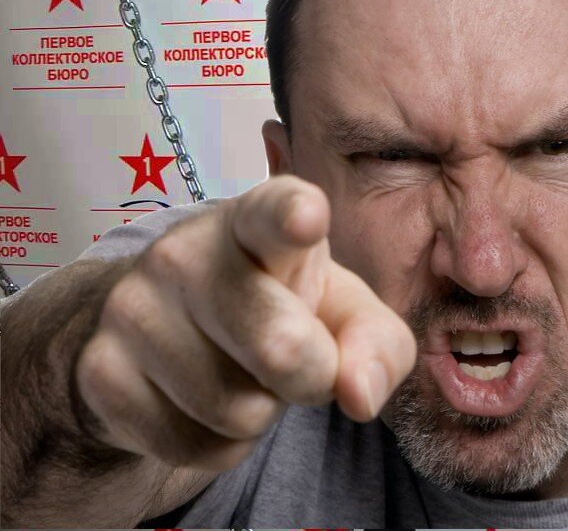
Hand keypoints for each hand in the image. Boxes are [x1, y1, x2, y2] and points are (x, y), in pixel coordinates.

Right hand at [75, 175, 415, 470]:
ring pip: (236, 410)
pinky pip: (191, 445)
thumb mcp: (342, 311)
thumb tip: (360, 396)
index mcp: (256, 221)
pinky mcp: (99, 369)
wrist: (164, 330)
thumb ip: (377, 345)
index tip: (308, 217)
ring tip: (241, 372)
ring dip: (258, 413)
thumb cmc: (278, 305)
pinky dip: (217, 444)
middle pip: (280, 346)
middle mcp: (185, 252)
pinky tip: (203, 402)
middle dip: (310, 377)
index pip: (273, 213)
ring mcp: (133, 308)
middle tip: (299, 361)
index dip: (293, 216)